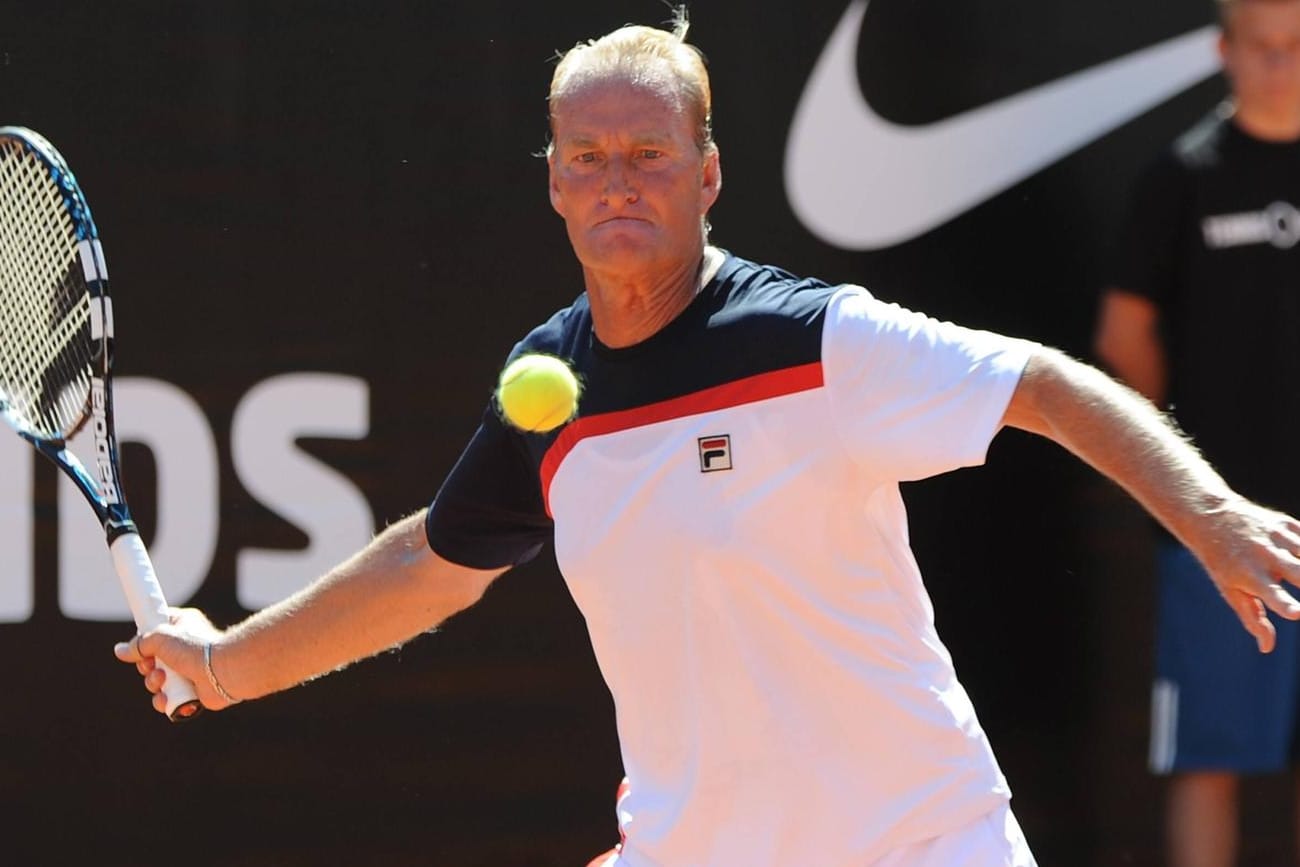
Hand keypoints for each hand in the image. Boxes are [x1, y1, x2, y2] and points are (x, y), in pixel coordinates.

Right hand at [114, 608, 236, 713]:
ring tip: (162, 680)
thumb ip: (139, 644)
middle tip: (152, 666)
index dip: (145, 639)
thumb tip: (120, 650)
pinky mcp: (191, 690)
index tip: (141, 644)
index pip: (155, 630)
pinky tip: (166, 698)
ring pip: (157, 680)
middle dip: (146, 666)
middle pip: (151, 659)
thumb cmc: (195, 648)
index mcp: (182, 626)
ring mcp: (188, 669)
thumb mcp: (160, 638)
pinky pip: (167, 698)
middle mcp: (185, 647)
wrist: (223, 671)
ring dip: (153, 683)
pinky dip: (163, 700)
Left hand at [1194, 498, 1299, 652]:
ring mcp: (1277, 538)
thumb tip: (1267, 648)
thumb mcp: (1230, 590)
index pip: (1272, 595)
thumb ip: (1252, 618)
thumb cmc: (1223, 562)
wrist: (1210, 518)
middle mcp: (1266, 557)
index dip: (1286, 604)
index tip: (1297, 612)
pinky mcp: (1285, 524)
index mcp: (1251, 577)